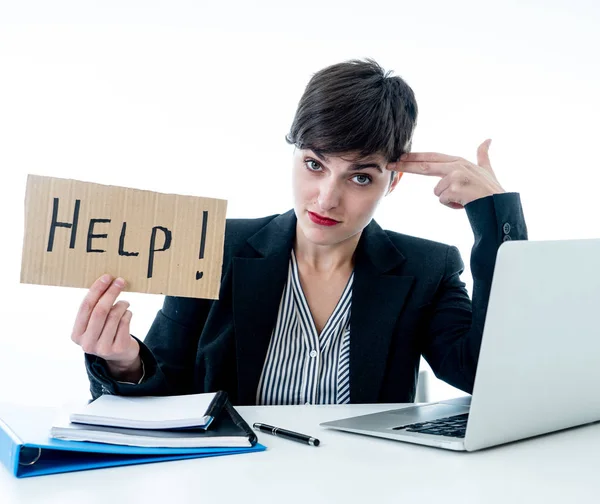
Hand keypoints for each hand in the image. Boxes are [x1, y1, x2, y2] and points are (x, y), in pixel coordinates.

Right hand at [71, 274, 141, 380]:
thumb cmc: (105, 332)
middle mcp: (87, 343)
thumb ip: (94, 309)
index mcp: (76, 334)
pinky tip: (127, 314)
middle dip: (111, 293)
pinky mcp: (118, 348)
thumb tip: (106, 282)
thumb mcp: (94, 324)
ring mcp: (103, 348)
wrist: (120, 356)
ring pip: (115, 316)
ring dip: (122, 304)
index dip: (96, 290)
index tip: (106, 277)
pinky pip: (125, 322)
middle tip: (120, 281)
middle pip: (100, 311)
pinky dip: (128, 313)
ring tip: (125, 303)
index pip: (85, 307)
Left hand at [388, 139, 504, 208]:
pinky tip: (464, 203)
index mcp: (459, 161)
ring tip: (463, 199)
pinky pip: (442, 200)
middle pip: (424, 166)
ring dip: (447, 199)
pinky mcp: (455, 188)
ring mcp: (455, 176)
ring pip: (436, 191)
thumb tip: (488, 139)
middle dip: (405, 166)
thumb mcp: (486, 169)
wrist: (499, 205)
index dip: (415, 157)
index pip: (432, 158)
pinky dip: (452, 205)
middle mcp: (456, 166)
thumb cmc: (490, 190)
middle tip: (389, 164)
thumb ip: (483, 155)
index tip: (400, 156)